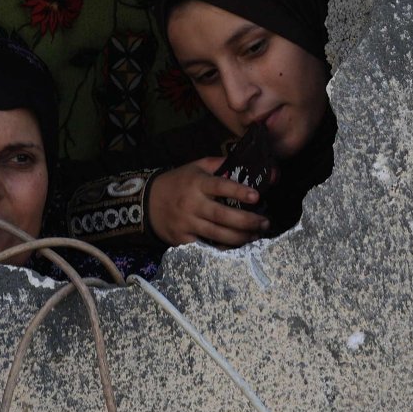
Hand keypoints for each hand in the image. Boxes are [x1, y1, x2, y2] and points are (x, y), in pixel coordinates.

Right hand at [146, 157, 270, 247]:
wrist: (147, 202)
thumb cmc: (178, 182)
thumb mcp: (195, 166)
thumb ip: (219, 164)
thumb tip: (247, 163)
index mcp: (197, 183)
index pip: (220, 186)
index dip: (239, 191)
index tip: (256, 196)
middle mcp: (192, 203)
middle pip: (222, 215)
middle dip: (247, 221)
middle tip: (265, 222)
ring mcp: (186, 223)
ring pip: (217, 234)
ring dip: (240, 237)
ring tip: (256, 235)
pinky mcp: (181, 239)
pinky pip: (206, 246)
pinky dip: (222, 248)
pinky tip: (236, 246)